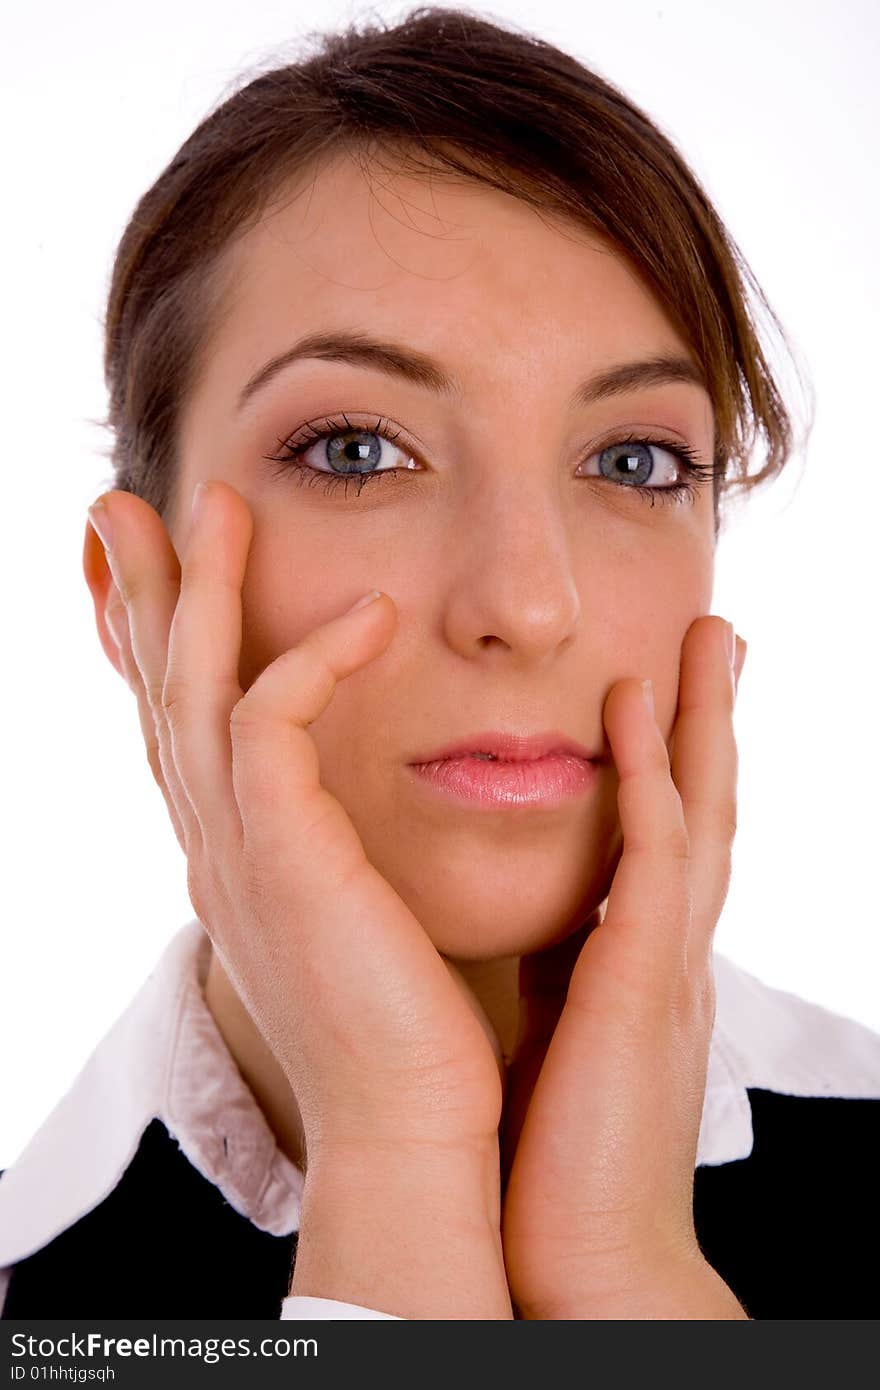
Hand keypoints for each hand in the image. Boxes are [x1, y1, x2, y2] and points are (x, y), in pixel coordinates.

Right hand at [85, 481, 506, 1165]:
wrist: (410, 1124)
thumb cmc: (402, 1023)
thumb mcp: (353, 913)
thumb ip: (335, 849)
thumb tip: (347, 807)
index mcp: (236, 857)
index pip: (182, 725)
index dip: (158, 641)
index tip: (160, 561)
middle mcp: (217, 847)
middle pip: (160, 692)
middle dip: (142, 593)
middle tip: (127, 503)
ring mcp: (238, 854)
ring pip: (194, 688)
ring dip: (199, 589)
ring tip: (216, 502)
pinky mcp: (283, 859)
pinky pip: (270, 725)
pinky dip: (311, 658)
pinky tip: (375, 615)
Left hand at [499, 615, 747, 1318]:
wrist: (584, 1262)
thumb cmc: (563, 1158)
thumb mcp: (560, 1038)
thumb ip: (557, 975)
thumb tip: (534, 935)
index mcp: (643, 964)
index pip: (667, 840)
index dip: (675, 763)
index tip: (669, 692)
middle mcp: (669, 949)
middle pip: (704, 808)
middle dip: (713, 719)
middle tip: (721, 637)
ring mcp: (666, 961)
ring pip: (698, 811)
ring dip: (703, 720)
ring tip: (711, 638)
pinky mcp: (641, 981)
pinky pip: (651, 855)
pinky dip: (651, 776)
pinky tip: (640, 712)